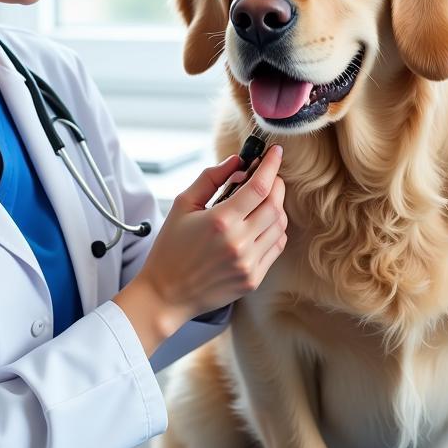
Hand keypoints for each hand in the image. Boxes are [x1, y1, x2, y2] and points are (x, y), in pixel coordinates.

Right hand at [114, 146, 286, 353]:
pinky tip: (261, 224)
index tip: (276, 153)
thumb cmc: (171, 247)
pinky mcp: (253, 278)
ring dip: (276, 207)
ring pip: (280, 226)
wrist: (167, 294)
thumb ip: (210, 178)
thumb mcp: (182, 205)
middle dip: (276, 184)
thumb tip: (237, 162)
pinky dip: (275, 230)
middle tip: (268, 175)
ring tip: (261, 200)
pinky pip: (276, 247)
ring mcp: (249, 263)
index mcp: (221, 221)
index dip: (271, 165)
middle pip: (275, 204)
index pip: (260, 187)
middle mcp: (239, 243)